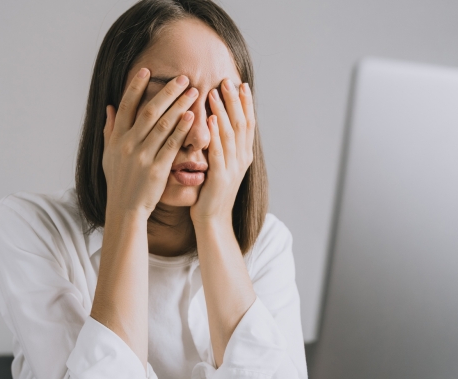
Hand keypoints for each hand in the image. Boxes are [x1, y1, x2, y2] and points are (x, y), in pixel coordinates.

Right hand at [102, 68, 198, 218]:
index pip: (126, 106)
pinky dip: (182, 130)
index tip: (148, 71)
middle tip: (183, 78)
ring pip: (163, 125)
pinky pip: (171, 145)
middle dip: (167, 92)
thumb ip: (110, 130)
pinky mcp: (157, 169)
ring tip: (193, 93)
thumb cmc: (119, 182)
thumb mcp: (108, 155)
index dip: (136, 87)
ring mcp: (142, 157)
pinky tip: (192, 117)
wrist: (125, 209)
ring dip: (179, 106)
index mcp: (116, 139)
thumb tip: (110, 108)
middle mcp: (128, 145)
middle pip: (149, 111)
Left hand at [191, 79, 255, 225]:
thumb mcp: (221, 165)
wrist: (213, 220)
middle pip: (241, 123)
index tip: (240, 83)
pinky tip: (209, 118)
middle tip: (227, 80)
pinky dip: (215, 132)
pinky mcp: (221, 177)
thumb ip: (222, 145)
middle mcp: (241, 159)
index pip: (247, 123)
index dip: (245, 103)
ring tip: (216, 92)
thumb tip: (216, 122)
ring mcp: (233, 168)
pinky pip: (218, 150)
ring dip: (223, 111)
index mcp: (243, 155)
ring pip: (230, 133)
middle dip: (235, 100)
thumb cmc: (212, 192)